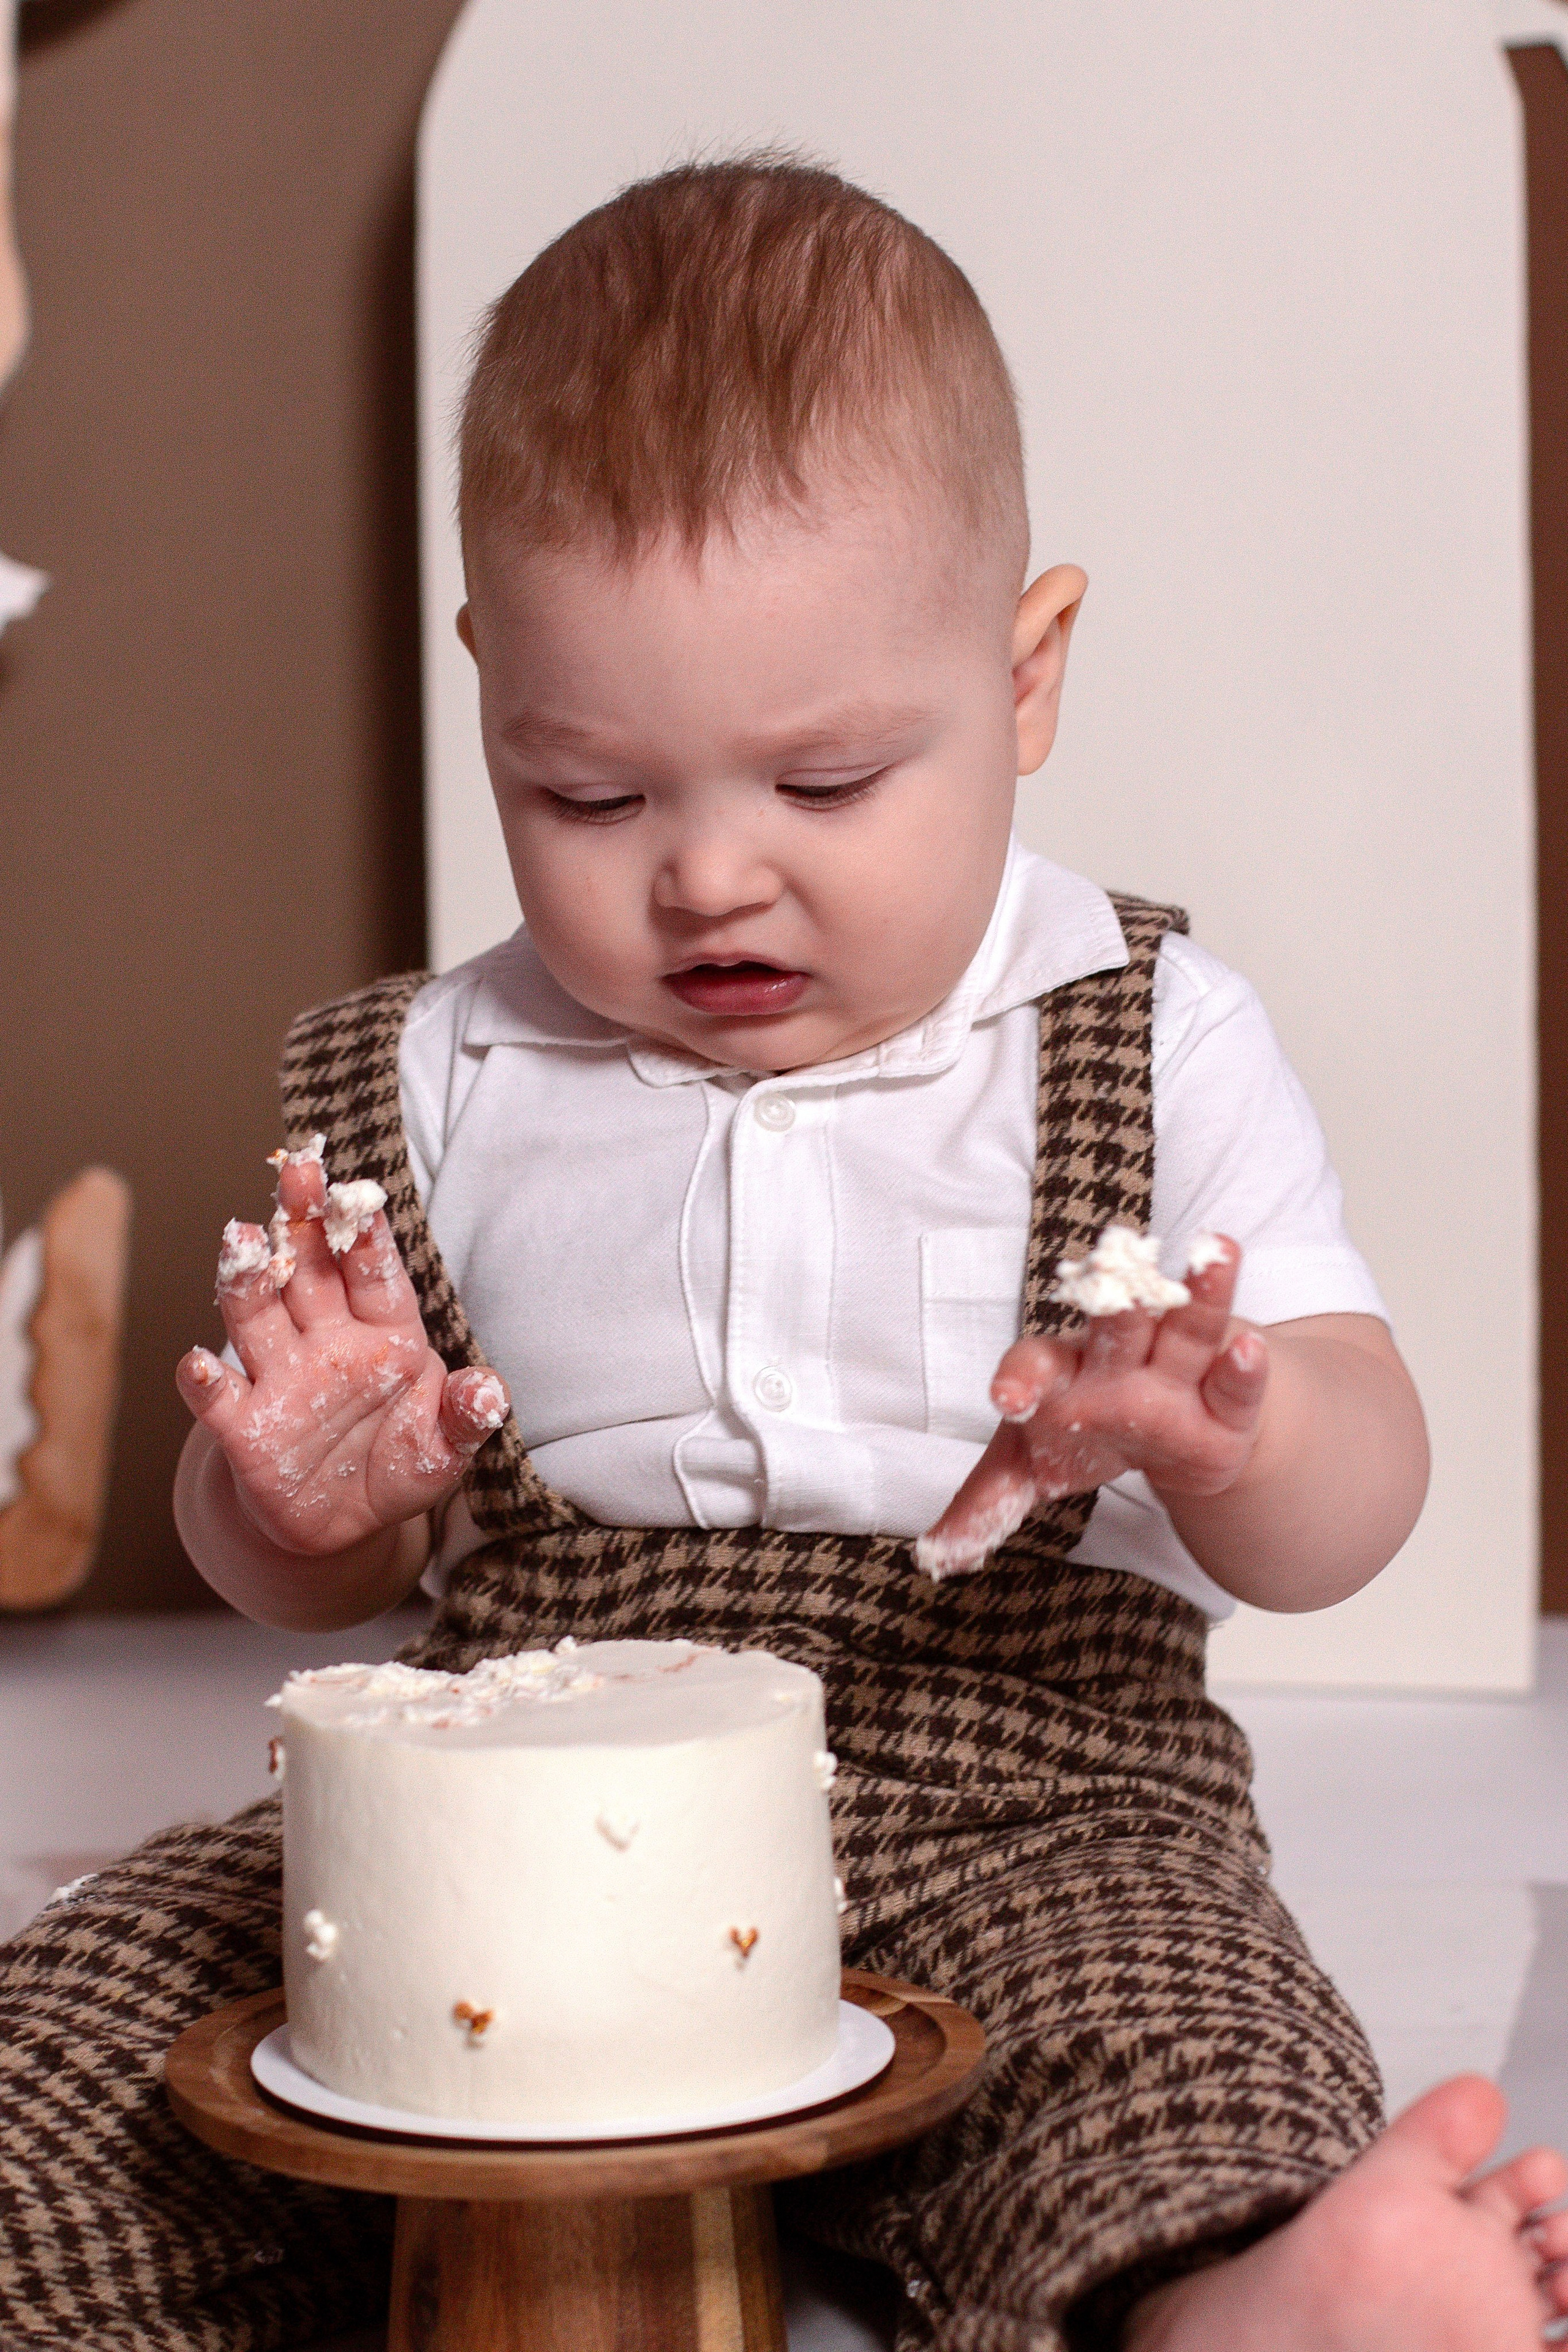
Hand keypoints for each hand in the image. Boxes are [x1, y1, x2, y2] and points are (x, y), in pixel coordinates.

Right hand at [175, 1148, 509, 1556]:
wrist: (343, 1524)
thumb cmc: (399, 1466)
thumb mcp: (444, 1448)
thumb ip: (465, 1415)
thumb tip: (490, 1389)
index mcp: (385, 1335)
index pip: (376, 1276)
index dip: (368, 1238)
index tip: (363, 1195)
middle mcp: (328, 1342)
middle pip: (310, 1271)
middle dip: (303, 1221)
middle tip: (297, 1170)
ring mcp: (281, 1377)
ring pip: (259, 1315)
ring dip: (248, 1279)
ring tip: (239, 1239)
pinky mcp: (243, 1425)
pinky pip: (218, 1397)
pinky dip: (204, 1379)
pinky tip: (199, 1363)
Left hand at [916, 1235, 1264, 1577]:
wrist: (1164, 1437)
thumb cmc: (1083, 1435)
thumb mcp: (1028, 1469)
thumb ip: (984, 1502)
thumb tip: (938, 1554)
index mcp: (1060, 1373)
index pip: (1036, 1364)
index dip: (1021, 1377)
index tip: (1006, 1397)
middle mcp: (1119, 1361)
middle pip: (1118, 1326)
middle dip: (1117, 1302)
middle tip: (1112, 1274)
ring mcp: (1176, 1374)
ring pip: (1188, 1328)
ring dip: (1204, 1292)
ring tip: (1217, 1253)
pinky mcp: (1226, 1404)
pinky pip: (1235, 1383)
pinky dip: (1244, 1367)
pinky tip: (1249, 1347)